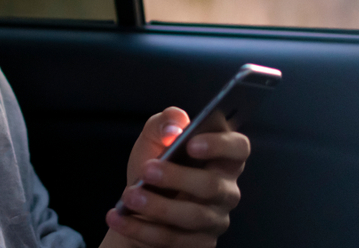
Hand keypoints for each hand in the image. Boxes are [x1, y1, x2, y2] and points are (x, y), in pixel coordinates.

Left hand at [101, 107, 249, 247]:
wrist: (134, 205)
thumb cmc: (152, 167)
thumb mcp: (153, 139)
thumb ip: (164, 123)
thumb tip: (175, 124)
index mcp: (220, 157)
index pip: (238, 148)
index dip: (220, 145)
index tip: (192, 143)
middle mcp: (225, 189)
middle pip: (212, 185)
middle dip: (177, 178)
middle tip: (147, 170)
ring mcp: (215, 220)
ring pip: (193, 216)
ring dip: (157, 206)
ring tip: (129, 196)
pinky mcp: (199, 244)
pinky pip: (173, 239)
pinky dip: (141, 229)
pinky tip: (119, 217)